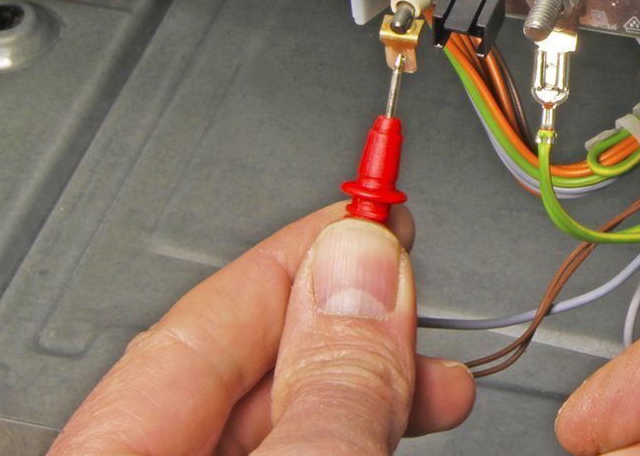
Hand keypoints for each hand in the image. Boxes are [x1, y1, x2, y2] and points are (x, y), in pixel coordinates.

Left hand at [51, 204, 474, 454]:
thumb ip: (332, 385)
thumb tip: (359, 268)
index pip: (197, 323)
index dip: (301, 253)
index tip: (379, 206)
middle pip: (232, 373)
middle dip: (348, 324)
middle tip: (419, 284)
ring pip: (265, 425)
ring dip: (365, 387)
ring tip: (442, 377)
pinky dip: (345, 433)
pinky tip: (397, 419)